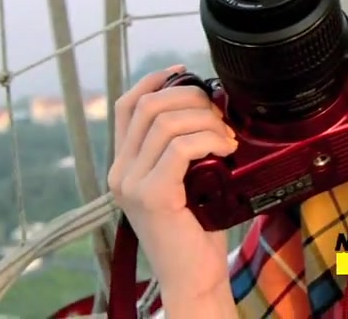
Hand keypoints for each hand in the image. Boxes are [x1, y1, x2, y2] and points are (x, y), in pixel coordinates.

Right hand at [108, 65, 237, 304]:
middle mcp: (120, 171)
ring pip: (166, 123)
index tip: (185, 72)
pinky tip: (226, 151)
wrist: (194, 275)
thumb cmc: (199, 228)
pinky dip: (209, 140)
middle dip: (191, 99)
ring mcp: (131, 184)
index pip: (129, 106)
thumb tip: (211, 105)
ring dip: (206, 121)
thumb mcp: (189, 178)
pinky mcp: (151, 195)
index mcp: (125, 164)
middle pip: (149, 106)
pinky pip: (180, 147)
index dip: (155, 80)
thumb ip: (185, 147)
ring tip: (227, 138)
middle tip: (220, 116)